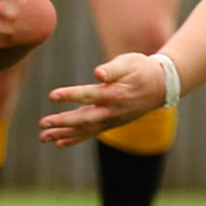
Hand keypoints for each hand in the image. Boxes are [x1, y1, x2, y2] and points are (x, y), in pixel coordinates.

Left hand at [39, 52, 170, 147]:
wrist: (162, 86)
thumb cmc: (142, 69)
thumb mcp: (130, 62)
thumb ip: (113, 68)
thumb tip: (98, 73)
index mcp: (116, 94)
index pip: (89, 95)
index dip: (70, 95)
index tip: (52, 95)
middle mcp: (113, 111)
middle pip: (84, 119)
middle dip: (62, 122)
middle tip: (42, 123)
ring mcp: (112, 120)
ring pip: (85, 130)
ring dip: (63, 134)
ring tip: (43, 137)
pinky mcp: (111, 123)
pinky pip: (91, 134)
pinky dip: (75, 138)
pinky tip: (59, 143)